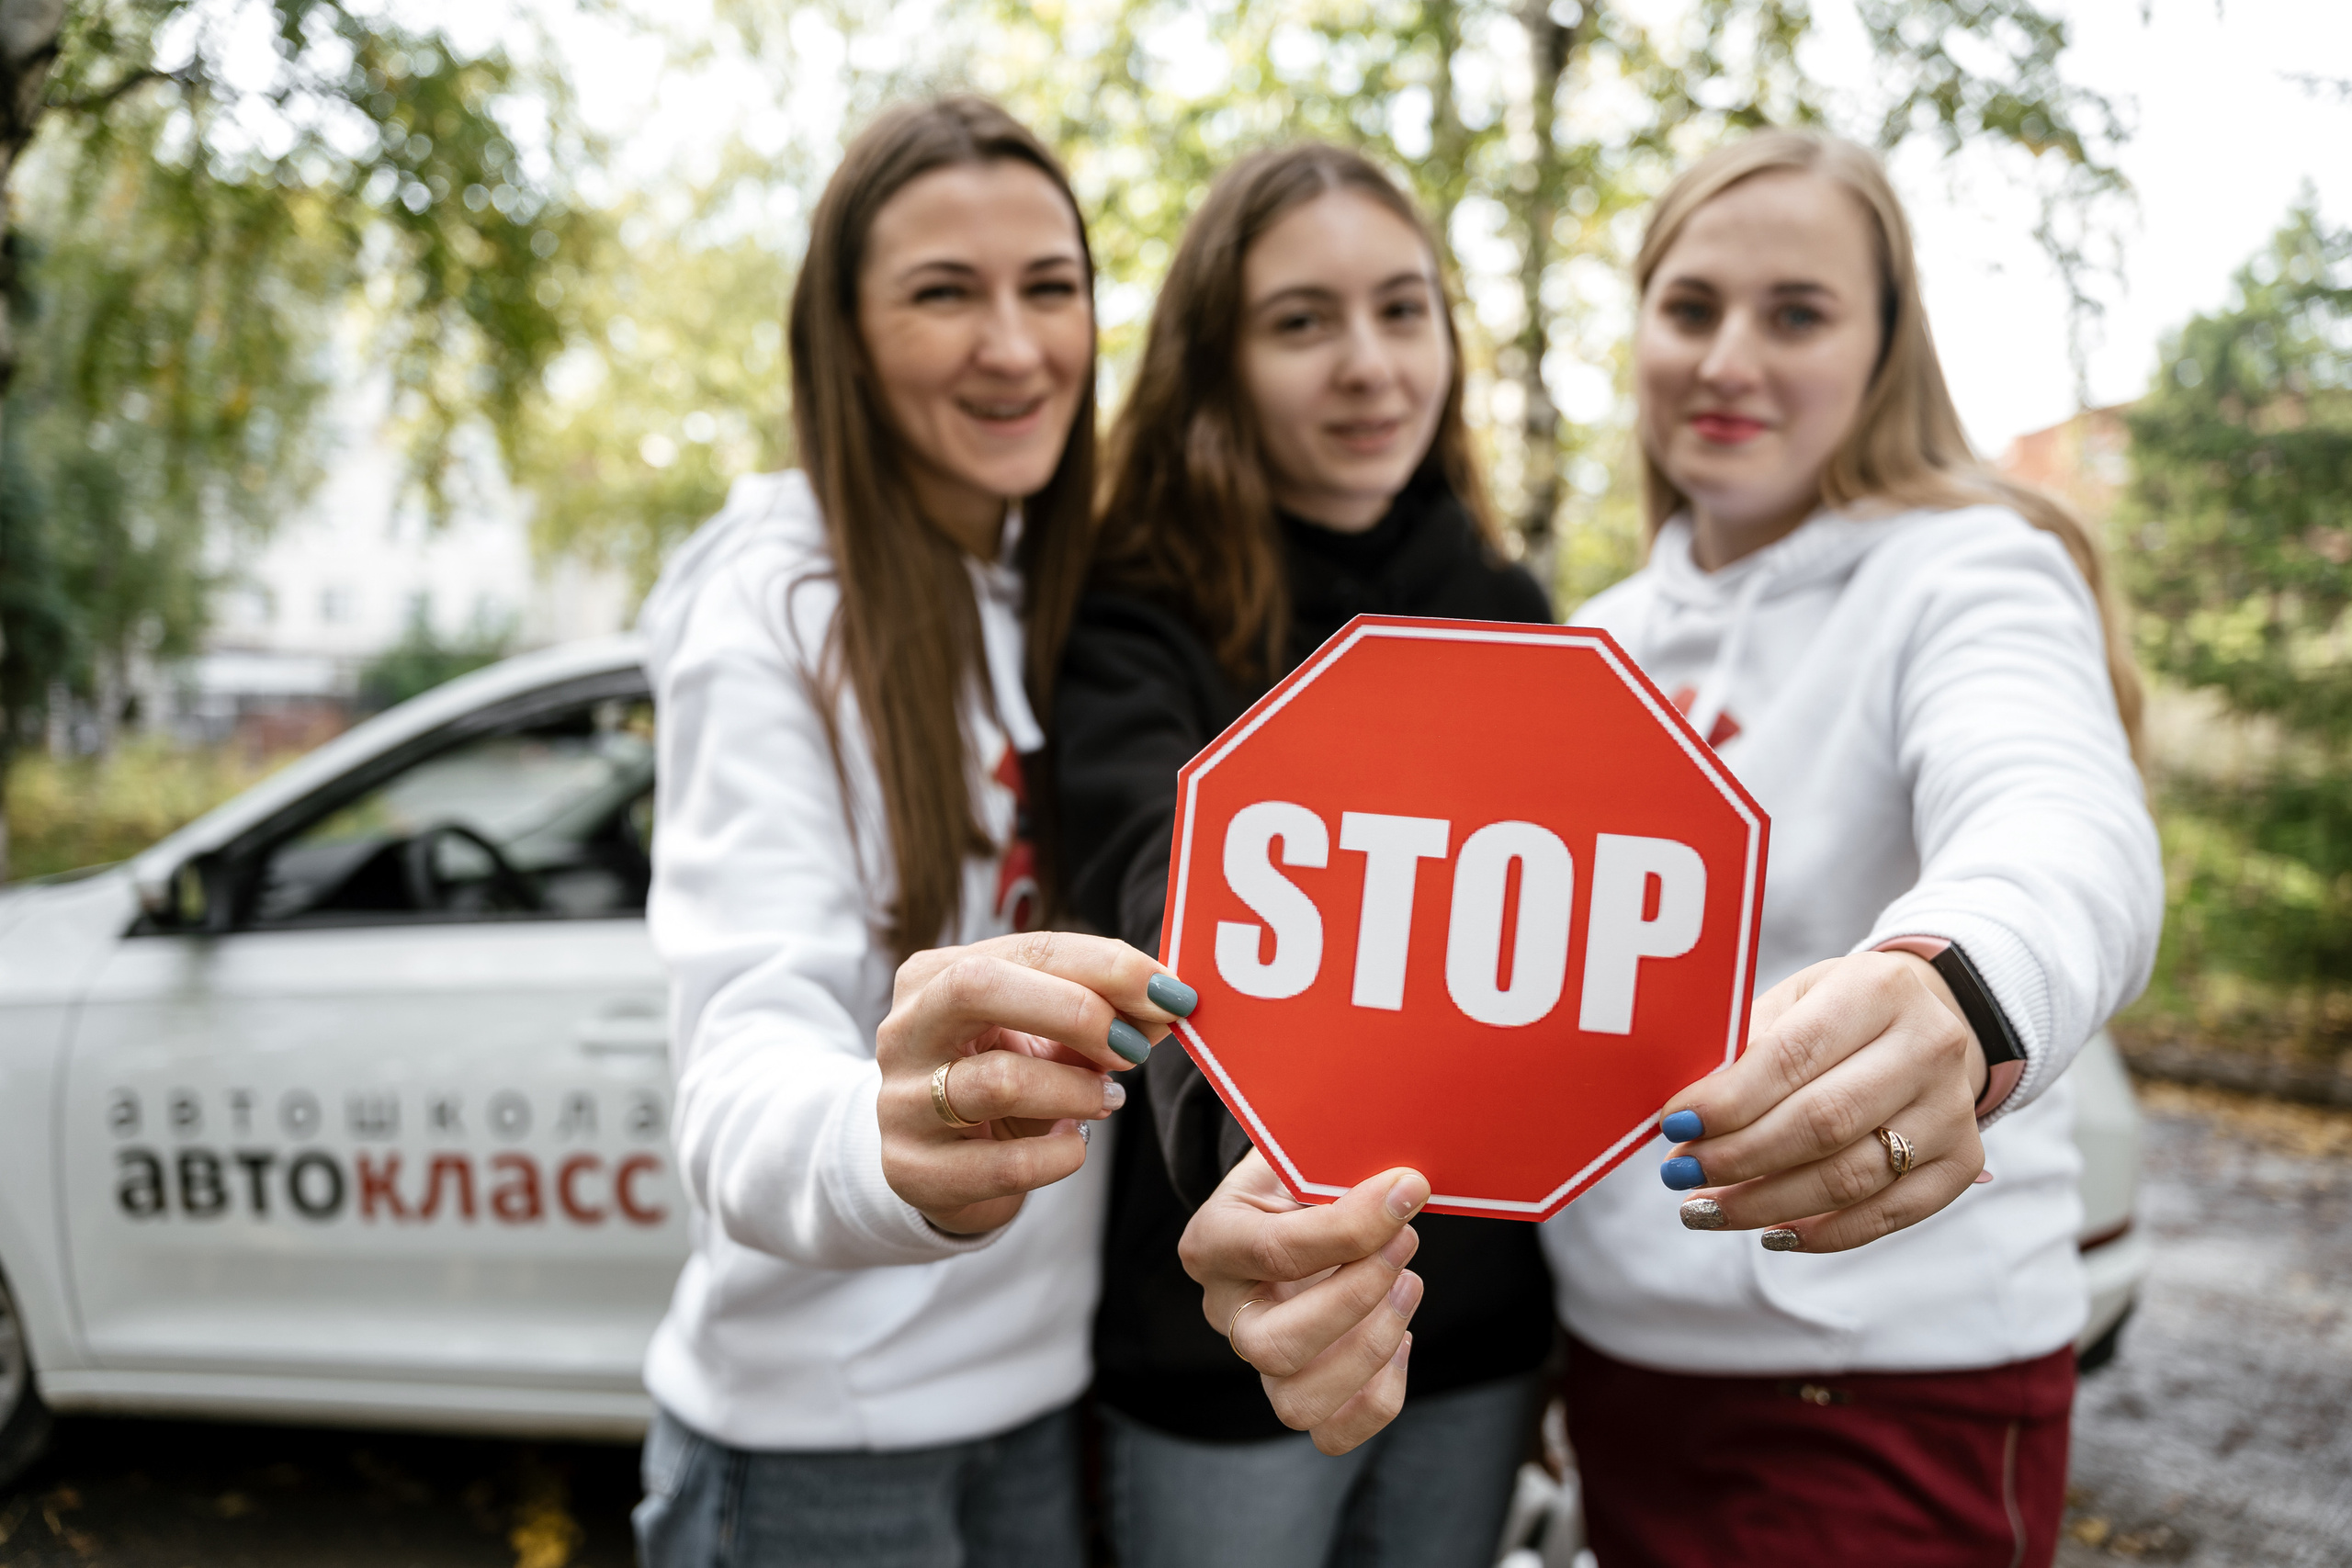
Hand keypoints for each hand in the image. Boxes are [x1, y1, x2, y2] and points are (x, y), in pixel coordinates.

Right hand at [877, 931, 1194, 1234]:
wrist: (944, 1166)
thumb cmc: (1000, 1078)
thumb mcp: (1042, 1035)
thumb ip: (1101, 1012)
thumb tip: (1168, 1003)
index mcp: (935, 976)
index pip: (1027, 949)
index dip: (1106, 966)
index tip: (1169, 992)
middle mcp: (905, 1029)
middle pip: (979, 987)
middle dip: (1075, 1011)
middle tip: (1134, 1046)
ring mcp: (901, 1101)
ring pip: (998, 1080)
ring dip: (1075, 1090)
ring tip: (1106, 1100)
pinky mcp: (915, 1170)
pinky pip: (1005, 1163)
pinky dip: (1059, 1153)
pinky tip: (1073, 1144)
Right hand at [1178, 1149, 1428, 1455]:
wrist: (1286, 1207)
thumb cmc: (1296, 1175)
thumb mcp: (1299, 1150)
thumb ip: (1333, 1161)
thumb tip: (1402, 1180)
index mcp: (1212, 1242)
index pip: (1276, 1250)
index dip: (1351, 1226)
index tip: (1408, 1190)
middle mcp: (1224, 1311)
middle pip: (1275, 1346)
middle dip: (1357, 1298)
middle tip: (1405, 1243)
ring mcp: (1257, 1360)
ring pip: (1297, 1403)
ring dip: (1370, 1349)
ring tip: (1408, 1284)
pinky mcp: (1295, 1391)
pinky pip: (1334, 1432)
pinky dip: (1381, 1392)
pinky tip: (1402, 1334)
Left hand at [1658, 950, 1986, 1252]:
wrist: (1922, 1023)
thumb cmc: (1834, 1016)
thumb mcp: (1791, 1003)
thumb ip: (1741, 1051)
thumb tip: (1683, 1117)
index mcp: (1879, 989)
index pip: (1792, 1055)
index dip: (1729, 1100)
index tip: (1675, 1125)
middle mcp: (1930, 1046)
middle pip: (1824, 1123)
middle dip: (1740, 1157)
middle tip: (1682, 1174)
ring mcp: (1953, 1109)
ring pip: (1852, 1177)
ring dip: (1767, 1204)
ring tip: (1706, 1209)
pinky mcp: (1963, 1162)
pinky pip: (1888, 1214)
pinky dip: (1823, 1233)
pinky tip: (1771, 1233)